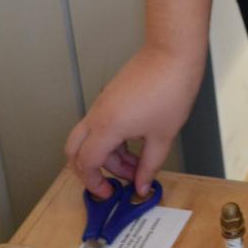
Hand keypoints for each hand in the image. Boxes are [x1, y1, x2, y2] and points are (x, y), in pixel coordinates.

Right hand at [63, 45, 204, 199]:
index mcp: (106, 127)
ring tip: (137, 166)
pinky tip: (136, 147)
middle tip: (113, 184)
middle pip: (75, 150)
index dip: (94, 183)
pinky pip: (100, 125)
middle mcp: (97, 115)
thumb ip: (149, 165)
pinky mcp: (111, 96)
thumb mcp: (163, 136)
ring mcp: (102, 104)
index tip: (110, 193)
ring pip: (90, 138)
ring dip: (106, 156)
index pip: (86, 163)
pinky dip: (111, 141)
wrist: (173, 53)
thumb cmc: (170, 89)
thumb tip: (142, 186)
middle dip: (90, 171)